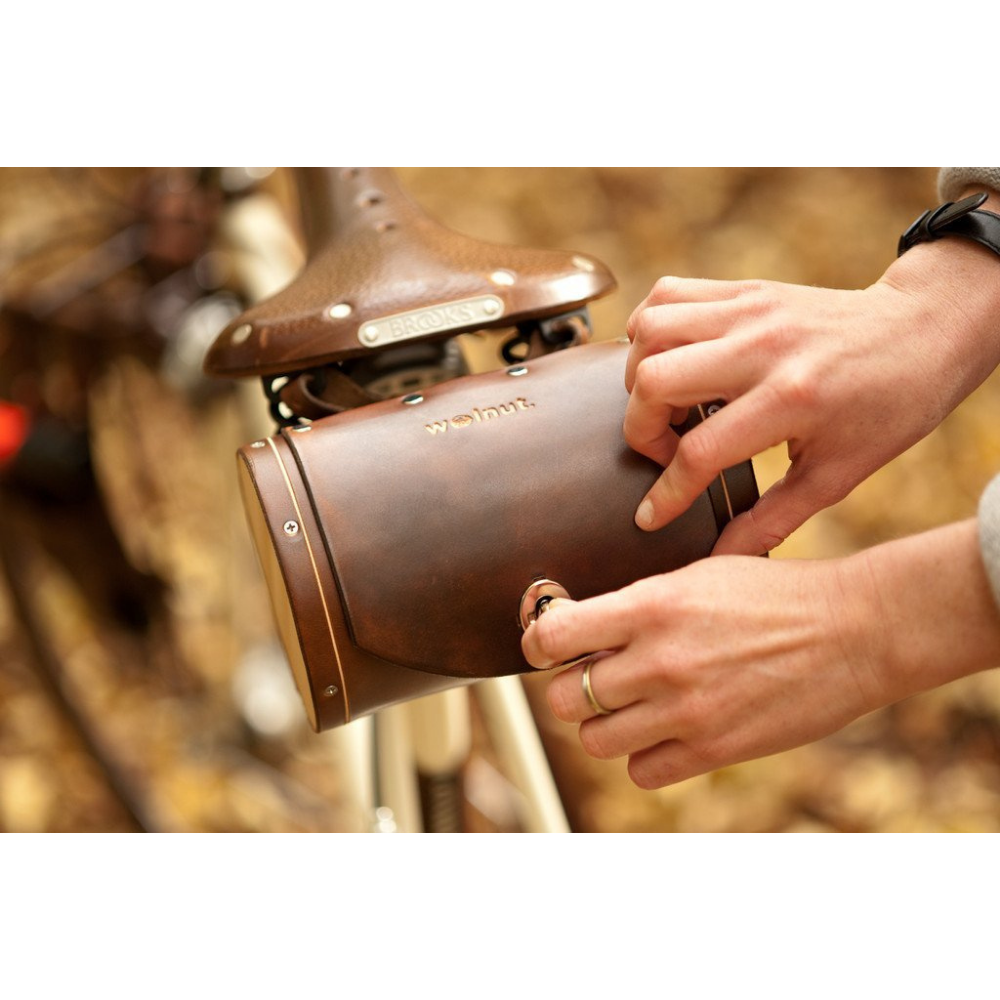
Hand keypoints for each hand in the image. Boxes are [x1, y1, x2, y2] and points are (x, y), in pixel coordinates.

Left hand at [521, 520, 999, 788]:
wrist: (853, 630)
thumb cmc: (775, 594)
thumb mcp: (698, 573)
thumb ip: (637, 602)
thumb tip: (578, 623)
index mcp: (651, 605)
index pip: (552, 636)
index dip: (538, 641)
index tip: (546, 642)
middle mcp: (659, 660)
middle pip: (562, 697)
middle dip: (569, 686)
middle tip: (593, 676)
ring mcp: (685, 711)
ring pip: (594, 740)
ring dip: (603, 724)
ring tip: (630, 704)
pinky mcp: (713, 750)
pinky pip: (641, 771)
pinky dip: (644, 755)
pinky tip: (664, 730)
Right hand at [624, 239, 999, 554]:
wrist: (922, 332)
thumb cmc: (887, 408)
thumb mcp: (837, 476)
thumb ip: (771, 521)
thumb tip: (720, 558)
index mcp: (792, 400)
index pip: (698, 452)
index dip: (666, 494)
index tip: (651, 516)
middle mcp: (763, 347)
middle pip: (654, 381)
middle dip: (641, 428)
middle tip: (667, 448)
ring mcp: (750, 309)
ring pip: (648, 330)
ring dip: (639, 374)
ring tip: (667, 403)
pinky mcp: (744, 289)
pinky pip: (666, 294)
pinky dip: (649, 329)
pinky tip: (672, 359)